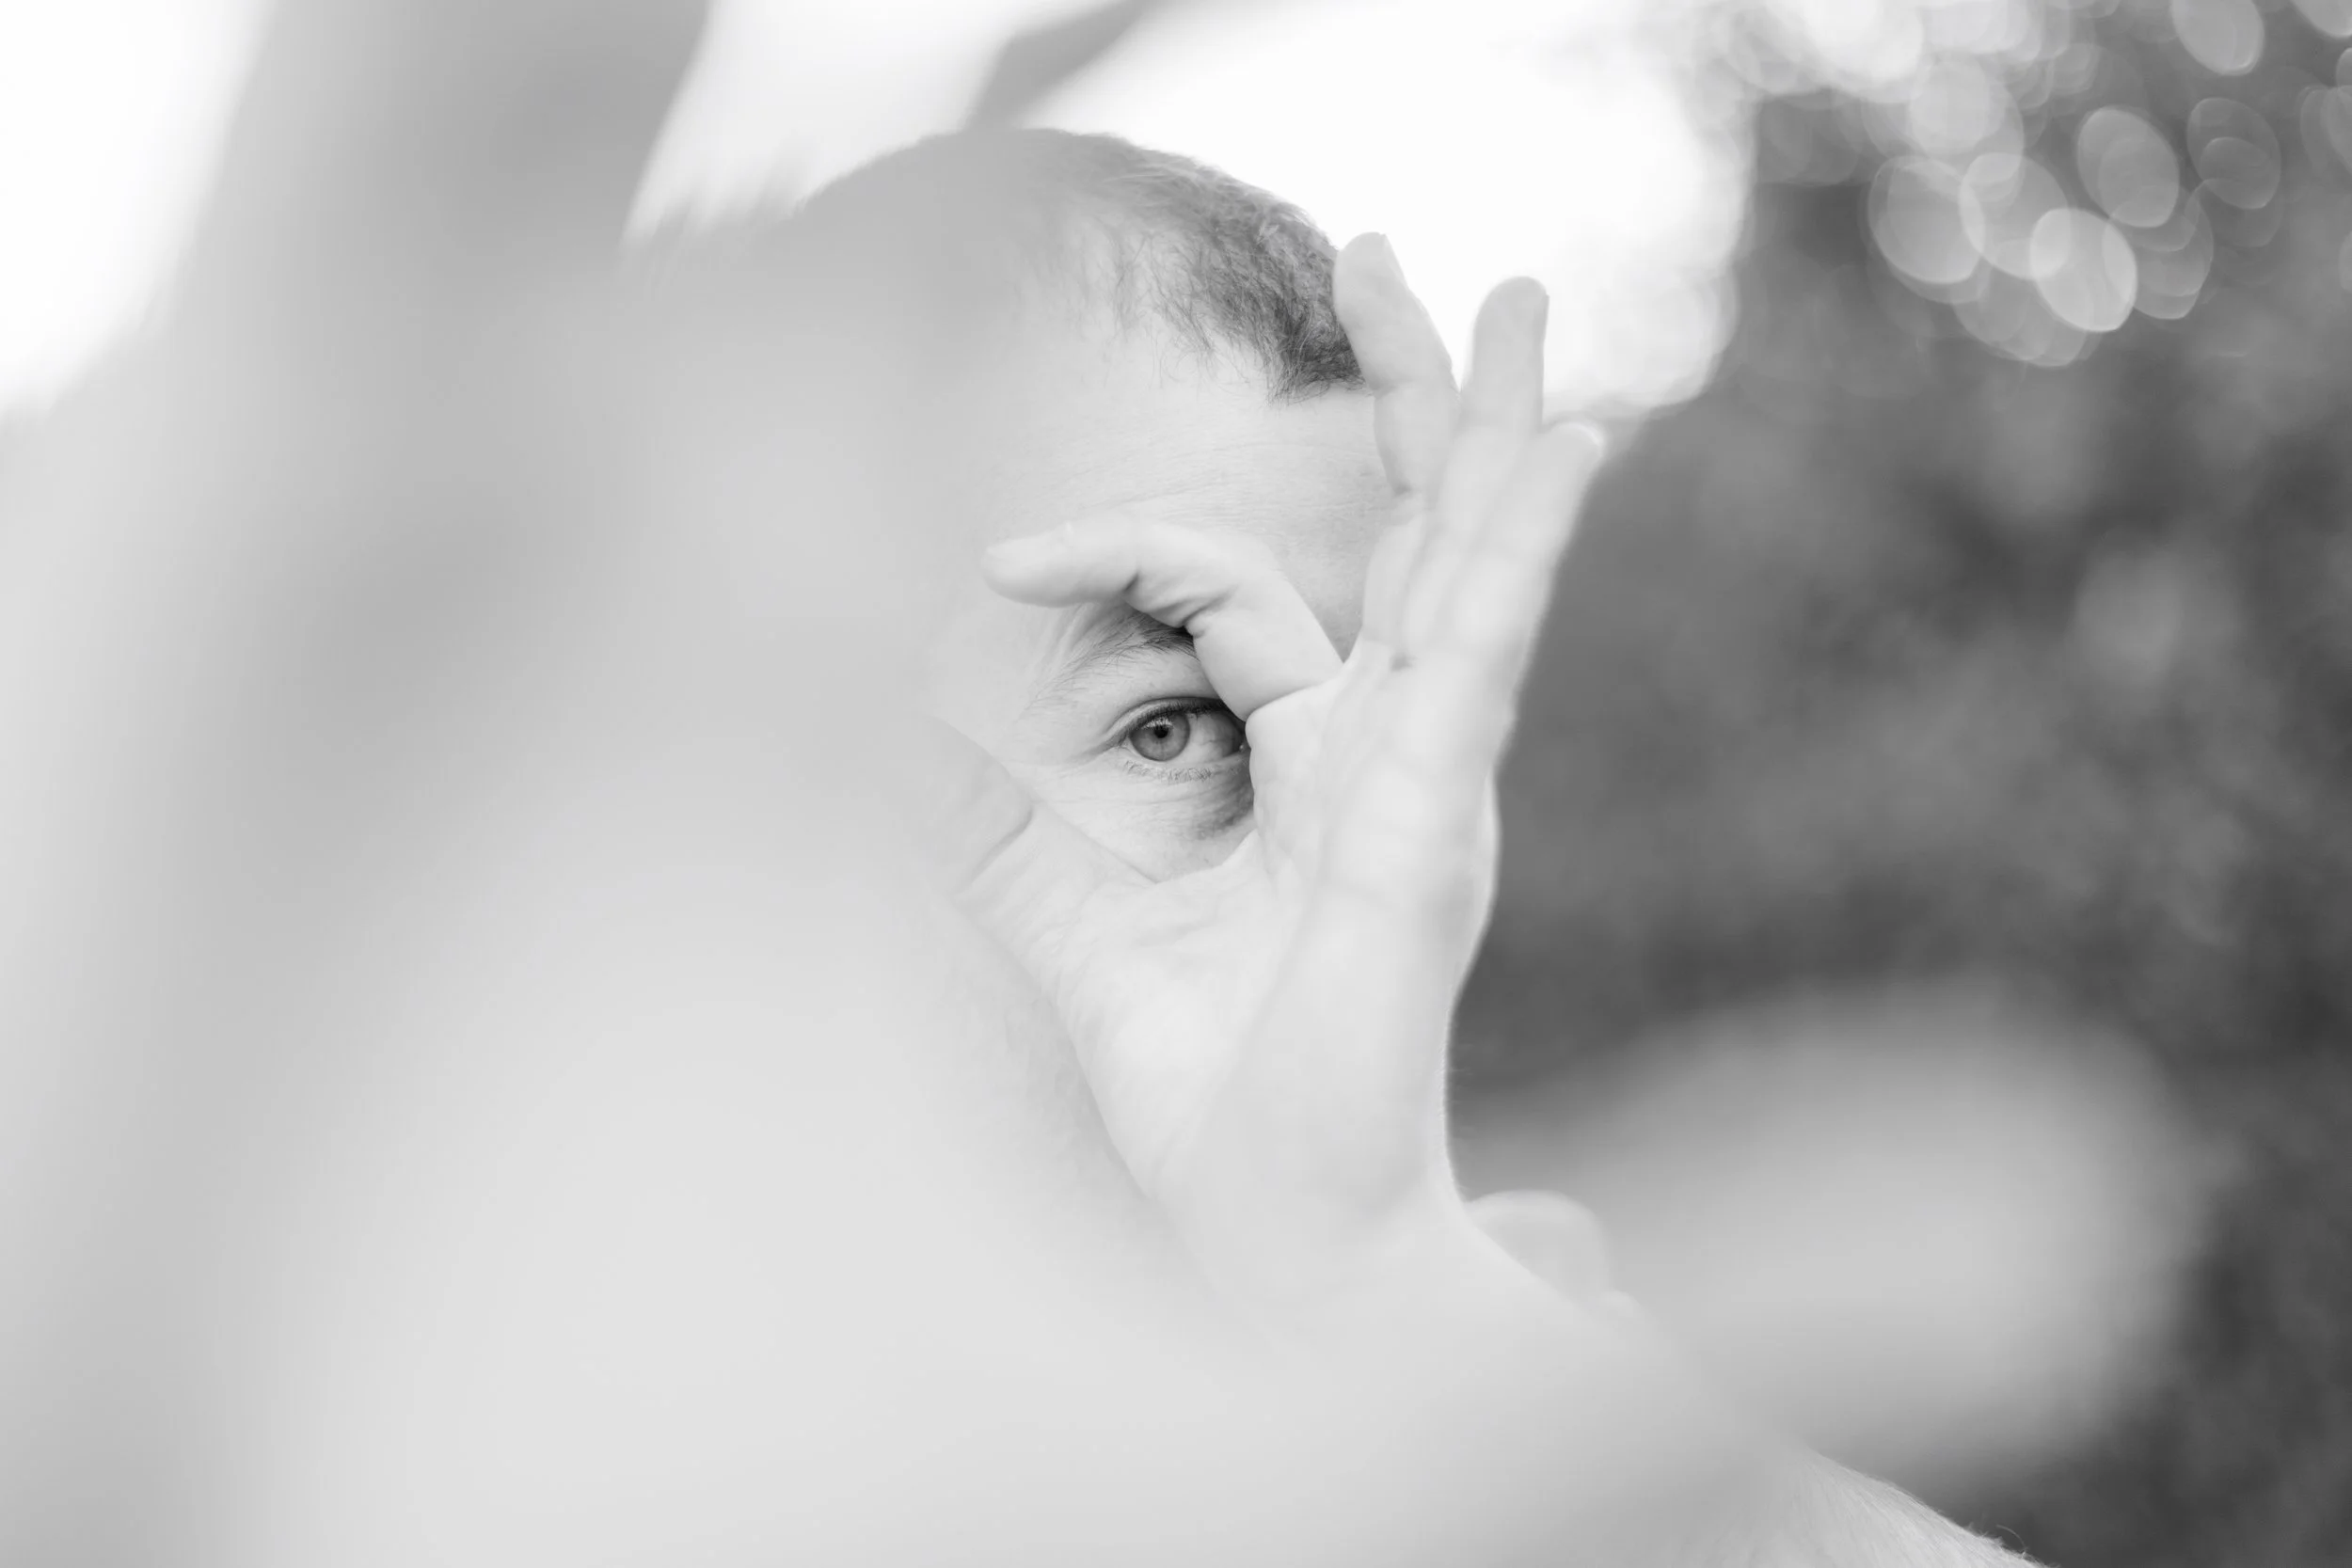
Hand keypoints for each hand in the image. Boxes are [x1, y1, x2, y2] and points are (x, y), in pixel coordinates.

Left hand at [907, 236, 1604, 1317]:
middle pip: (1406, 531)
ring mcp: (1420, 782)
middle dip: (1404, 392)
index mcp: (1310, 761)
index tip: (992, 561)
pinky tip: (1567, 445)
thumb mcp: (1051, 901)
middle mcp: (1381, 752)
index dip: (1110, 551)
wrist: (1269, 1226)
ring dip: (1487, 426)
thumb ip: (981, 798)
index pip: (1233, 588)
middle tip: (1380, 254)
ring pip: (1464, 565)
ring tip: (1529, 299)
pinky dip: (1522, 545)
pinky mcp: (1429, 829)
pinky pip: (1475, 659)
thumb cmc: (1192, 1079)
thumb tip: (876, 704)